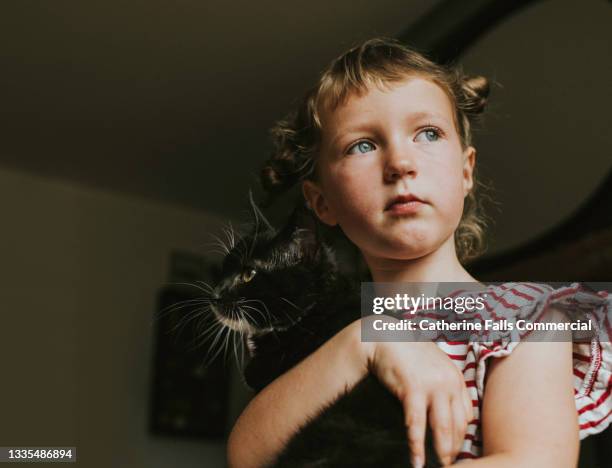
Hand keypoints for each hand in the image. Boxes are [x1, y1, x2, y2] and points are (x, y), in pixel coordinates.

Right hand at [358, 320, 472, 466]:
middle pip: (458, 425)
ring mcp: (433, 385)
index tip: (456, 449)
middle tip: (450, 465)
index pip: (467, 415)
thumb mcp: (432, 365)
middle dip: (455, 449)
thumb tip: (445, 409)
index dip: (462, 436)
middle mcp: (449, 382)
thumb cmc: (405, 351)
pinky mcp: (413, 389)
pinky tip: (416, 460)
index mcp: (455, 377)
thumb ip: (443, 383)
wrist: (382, 337)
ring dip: (441, 453)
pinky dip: (417, 445)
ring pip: (442, 428)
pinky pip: (416, 424)